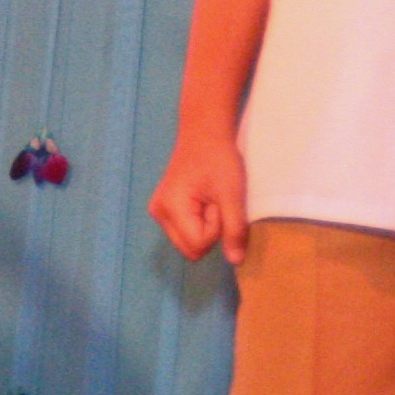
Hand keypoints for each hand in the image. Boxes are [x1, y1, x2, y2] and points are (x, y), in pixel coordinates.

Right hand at [146, 128, 250, 265]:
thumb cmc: (219, 159)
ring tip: (210, 200)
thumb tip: (235, 262)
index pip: (199, 245)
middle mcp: (159, 214)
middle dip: (210, 232)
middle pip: (191, 249)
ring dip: (205, 228)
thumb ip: (234, 229)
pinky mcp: (165, 209)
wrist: (205, 133)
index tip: (220, 202)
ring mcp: (159, 212)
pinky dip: (199, 223)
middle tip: (216, 202)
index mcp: (170, 208)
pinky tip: (203, 201)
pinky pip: (186, 232)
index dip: (216, 228)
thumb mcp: (232, 194)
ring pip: (189, 243)